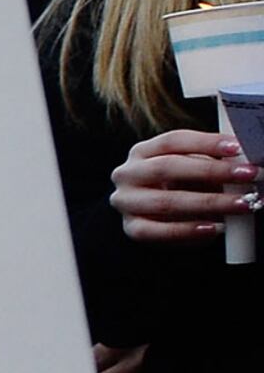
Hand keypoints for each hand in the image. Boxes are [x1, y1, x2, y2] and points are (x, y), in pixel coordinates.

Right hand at [111, 128, 253, 243]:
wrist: (156, 218)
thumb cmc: (180, 188)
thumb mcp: (192, 171)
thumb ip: (210, 164)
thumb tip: (243, 163)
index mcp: (142, 152)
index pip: (173, 141)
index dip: (206, 142)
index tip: (237, 148)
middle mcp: (128, 174)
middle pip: (167, 167)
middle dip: (212, 171)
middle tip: (247, 175)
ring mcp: (126, 202)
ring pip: (166, 202)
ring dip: (210, 203)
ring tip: (242, 204)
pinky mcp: (132, 228)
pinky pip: (158, 232)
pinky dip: (188, 230)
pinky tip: (214, 228)